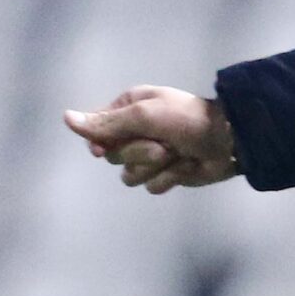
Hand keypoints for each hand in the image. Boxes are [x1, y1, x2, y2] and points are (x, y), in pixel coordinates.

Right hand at [63, 85, 241, 193]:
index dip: (100, 143)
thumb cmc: (187, 119)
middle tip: (162, 145)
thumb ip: (106, 122)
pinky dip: (168, 178)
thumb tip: (66, 118)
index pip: (97, 132)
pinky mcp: (165, 174)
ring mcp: (151, 155)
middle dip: (137, 153)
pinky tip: (185, 167)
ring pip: (130, 175)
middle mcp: (137, 131)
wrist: (228, 140)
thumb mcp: (144, 114)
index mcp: (129, 109)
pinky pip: (151, 187)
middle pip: (113, 155)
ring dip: (153, 168)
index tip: (104, 149)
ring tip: (175, 155)